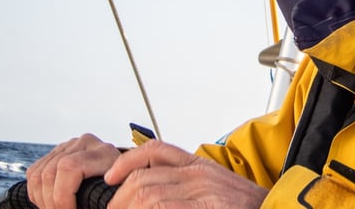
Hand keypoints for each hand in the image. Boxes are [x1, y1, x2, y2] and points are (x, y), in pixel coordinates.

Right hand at [26, 133, 121, 208]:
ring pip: (38, 173)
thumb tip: (82, 205)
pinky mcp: (58, 151)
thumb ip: (103, 197)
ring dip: (41, 199)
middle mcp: (85, 143)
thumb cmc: (121, 187)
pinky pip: (34, 172)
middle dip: (51, 202)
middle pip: (50, 172)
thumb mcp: (118, 192)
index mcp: (103, 152)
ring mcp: (69, 145)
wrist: (123, 174)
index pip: (69, 167)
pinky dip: (37, 192)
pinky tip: (49, 202)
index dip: (62, 196)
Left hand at [105, 140, 267, 208]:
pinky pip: (166, 208)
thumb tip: (153, 194)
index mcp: (198, 164)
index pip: (156, 150)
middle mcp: (198, 174)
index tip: (110, 177)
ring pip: (149, 194)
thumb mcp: (214, 185)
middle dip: (119, 196)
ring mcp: (203, 191)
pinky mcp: (208, 207)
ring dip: (127, 208)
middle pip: (145, 176)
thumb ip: (186, 183)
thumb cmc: (244, 205)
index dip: (126, 161)